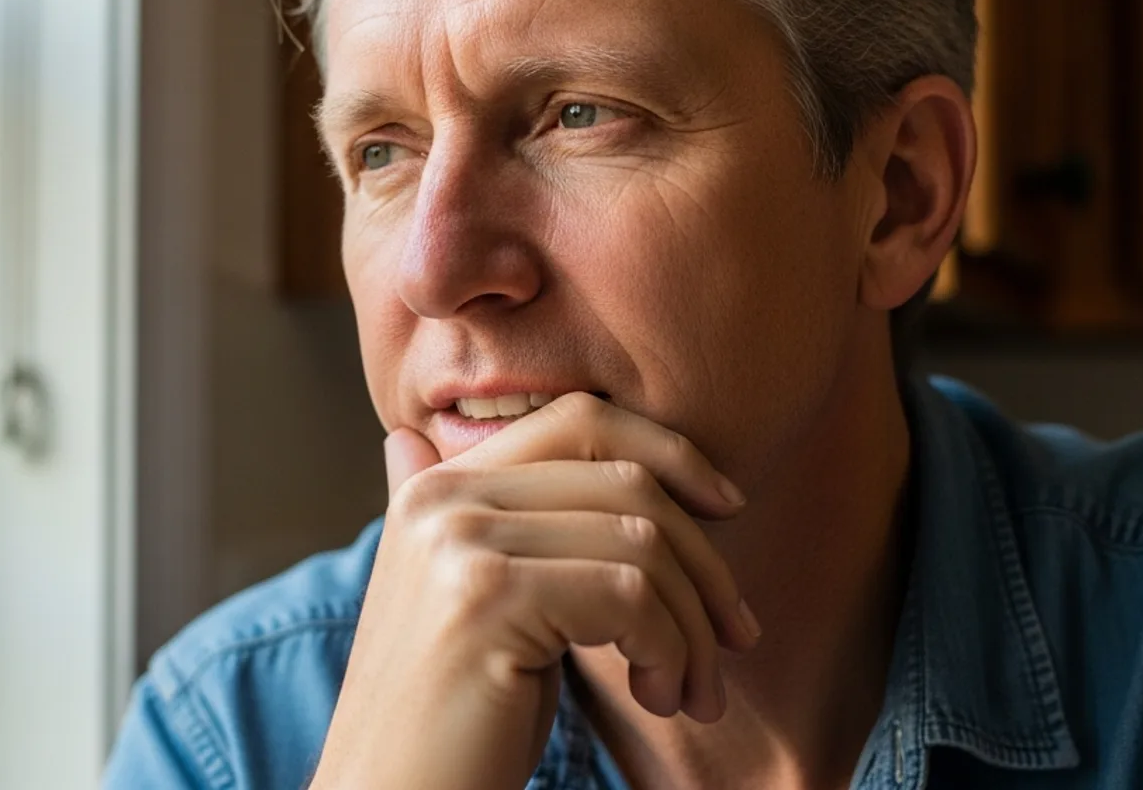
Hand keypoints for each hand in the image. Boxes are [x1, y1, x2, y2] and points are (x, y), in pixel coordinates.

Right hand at [311, 393, 759, 789]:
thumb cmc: (452, 722)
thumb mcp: (467, 605)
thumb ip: (470, 525)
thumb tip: (409, 442)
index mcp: (438, 489)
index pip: (581, 421)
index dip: (670, 452)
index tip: (726, 510)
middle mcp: (442, 499)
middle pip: (626, 481)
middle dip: (704, 564)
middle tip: (733, 640)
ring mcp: (460, 544)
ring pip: (641, 543)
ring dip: (693, 628)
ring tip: (686, 691)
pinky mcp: (486, 598)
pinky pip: (631, 596)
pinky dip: (670, 650)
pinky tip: (658, 696)